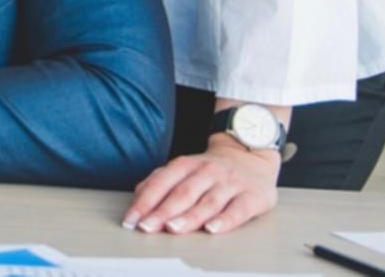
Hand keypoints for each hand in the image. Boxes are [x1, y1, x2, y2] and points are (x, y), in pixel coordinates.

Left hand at [122, 133, 280, 233]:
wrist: (251, 155)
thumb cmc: (211, 170)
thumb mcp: (184, 169)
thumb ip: (160, 182)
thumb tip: (138, 201)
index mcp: (187, 164)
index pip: (162, 183)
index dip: (145, 202)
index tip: (132, 220)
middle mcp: (208, 172)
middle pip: (183, 193)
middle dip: (163, 212)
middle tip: (147, 227)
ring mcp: (230, 184)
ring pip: (208, 202)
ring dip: (189, 217)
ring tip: (173, 228)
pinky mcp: (252, 196)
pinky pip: (238, 210)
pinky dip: (225, 220)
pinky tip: (212, 229)